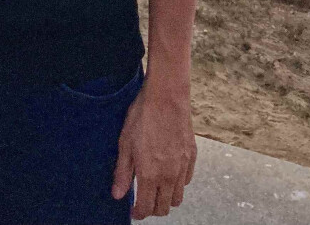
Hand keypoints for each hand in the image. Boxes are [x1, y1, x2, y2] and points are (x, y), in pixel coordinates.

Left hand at [112, 82, 196, 216]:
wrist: (166, 97)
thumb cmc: (142, 117)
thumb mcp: (125, 143)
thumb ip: (122, 173)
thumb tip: (118, 195)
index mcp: (150, 175)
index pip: (146, 207)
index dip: (139, 213)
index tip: (133, 212)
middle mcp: (169, 176)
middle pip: (164, 207)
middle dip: (152, 209)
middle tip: (143, 201)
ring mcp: (182, 167)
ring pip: (178, 197)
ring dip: (166, 199)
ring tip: (156, 189)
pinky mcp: (191, 156)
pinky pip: (187, 181)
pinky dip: (178, 184)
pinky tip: (169, 173)